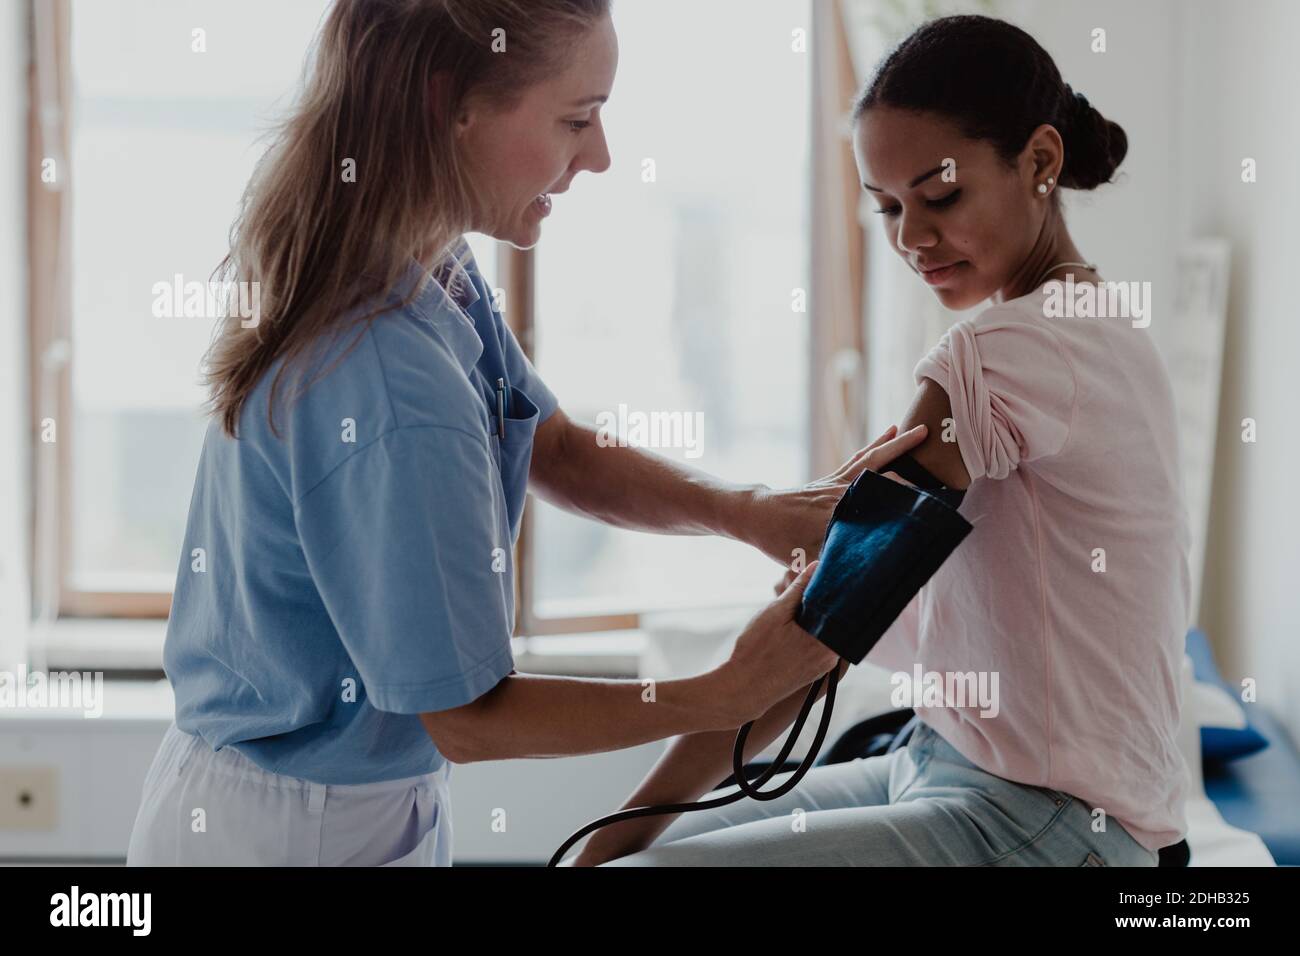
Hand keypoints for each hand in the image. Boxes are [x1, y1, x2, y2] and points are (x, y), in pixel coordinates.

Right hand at [717, 562, 840, 725]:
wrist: (743, 689)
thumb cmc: (756, 651)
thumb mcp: (775, 612)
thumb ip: (799, 589)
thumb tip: (817, 566)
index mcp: (827, 640)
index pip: (843, 606)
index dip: (836, 587)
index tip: (827, 573)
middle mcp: (832, 655)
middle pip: (837, 620)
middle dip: (823, 602)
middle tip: (806, 587)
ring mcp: (825, 665)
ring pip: (828, 632)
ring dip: (815, 617)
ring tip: (794, 607)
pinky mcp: (815, 671)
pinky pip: (821, 645)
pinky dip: (811, 633)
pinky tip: (793, 627)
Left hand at [746, 423, 928, 572]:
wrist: (756, 515)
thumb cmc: (778, 541)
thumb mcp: (803, 560)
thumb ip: (829, 569)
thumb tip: (853, 584)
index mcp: (838, 515)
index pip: (878, 514)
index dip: (904, 516)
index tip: (930, 517)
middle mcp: (842, 493)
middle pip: (884, 480)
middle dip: (913, 479)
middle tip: (943, 476)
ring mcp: (838, 481)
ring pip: (873, 460)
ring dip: (898, 446)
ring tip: (922, 431)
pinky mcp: (833, 476)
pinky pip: (860, 458)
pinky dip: (878, 444)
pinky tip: (891, 431)